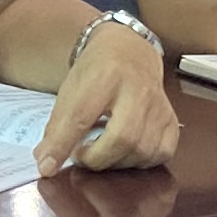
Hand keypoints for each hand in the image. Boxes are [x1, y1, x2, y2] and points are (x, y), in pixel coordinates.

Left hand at [39, 24, 179, 173]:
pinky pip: (162, 153)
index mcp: (104, 75)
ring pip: (143, 150)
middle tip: (81, 156)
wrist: (130, 49)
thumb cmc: (96, 70)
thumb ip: (58, 126)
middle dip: (96, 159)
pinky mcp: (171, 118)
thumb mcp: (70, 88)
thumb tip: (45, 164)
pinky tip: (125, 154)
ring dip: (116, 163)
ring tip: (101, 154)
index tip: (47, 167)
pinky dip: (140, 162)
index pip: (81, 116)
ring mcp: (159, 105)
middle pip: (123, 137)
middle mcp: (137, 89)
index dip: (62, 145)